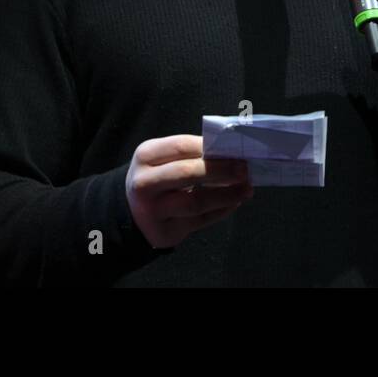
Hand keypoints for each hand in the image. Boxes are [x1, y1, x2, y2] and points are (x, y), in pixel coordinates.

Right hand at [125, 135, 252, 248]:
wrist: (131, 213)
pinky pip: (201, 220)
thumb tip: (230, 154)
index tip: (234, 148)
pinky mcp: (167, 231)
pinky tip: (234, 202)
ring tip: (246, 189)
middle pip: (186, 173)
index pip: (181, 146)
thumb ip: (189, 155)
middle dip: (220, 170)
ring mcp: (153, 210)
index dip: (210, 146)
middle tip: (244, 169)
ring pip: (196, 202)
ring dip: (227, 194)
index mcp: (145, 156)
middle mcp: (145, 183)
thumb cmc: (156, 178)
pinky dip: (222, 210)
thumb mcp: (161, 160)